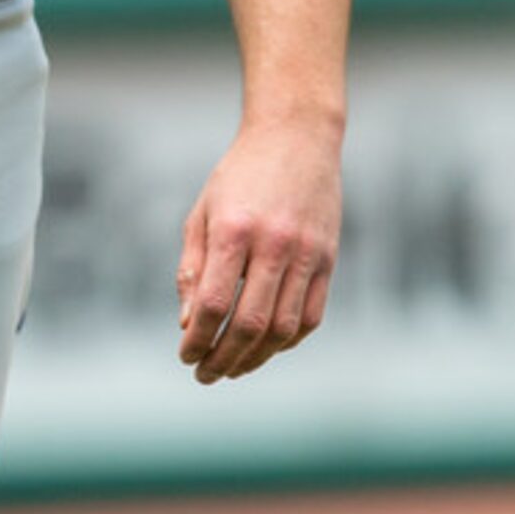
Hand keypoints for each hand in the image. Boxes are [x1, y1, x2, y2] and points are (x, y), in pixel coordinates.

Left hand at [175, 115, 341, 383]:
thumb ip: (194, 268)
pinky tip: (265, 348)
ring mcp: (308, 255)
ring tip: (231, 369)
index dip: (199, 339)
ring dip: (255, 357)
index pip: (215, 303)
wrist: (296, 138)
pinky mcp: (329, 261)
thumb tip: (189, 324)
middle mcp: (274, 245)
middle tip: (205, 374)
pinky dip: (287, 341)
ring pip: (284, 328)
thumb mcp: (203, 212)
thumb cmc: (239, 176)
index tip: (185, 356)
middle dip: (224, 358)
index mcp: (235, 230)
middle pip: (250, 323)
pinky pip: (311, 317)